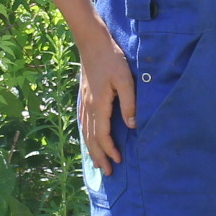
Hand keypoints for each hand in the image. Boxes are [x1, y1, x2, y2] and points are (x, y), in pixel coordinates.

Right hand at [76, 29, 136, 173]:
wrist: (92, 43)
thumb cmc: (112, 59)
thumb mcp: (125, 80)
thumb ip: (129, 103)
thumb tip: (132, 125)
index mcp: (99, 105)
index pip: (102, 135)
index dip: (110, 150)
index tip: (119, 160)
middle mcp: (89, 107)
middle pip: (92, 139)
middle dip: (99, 157)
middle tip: (107, 172)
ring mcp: (84, 103)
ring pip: (86, 132)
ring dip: (92, 150)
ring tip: (97, 162)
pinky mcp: (84, 98)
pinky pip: (83, 123)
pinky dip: (86, 136)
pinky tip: (88, 140)